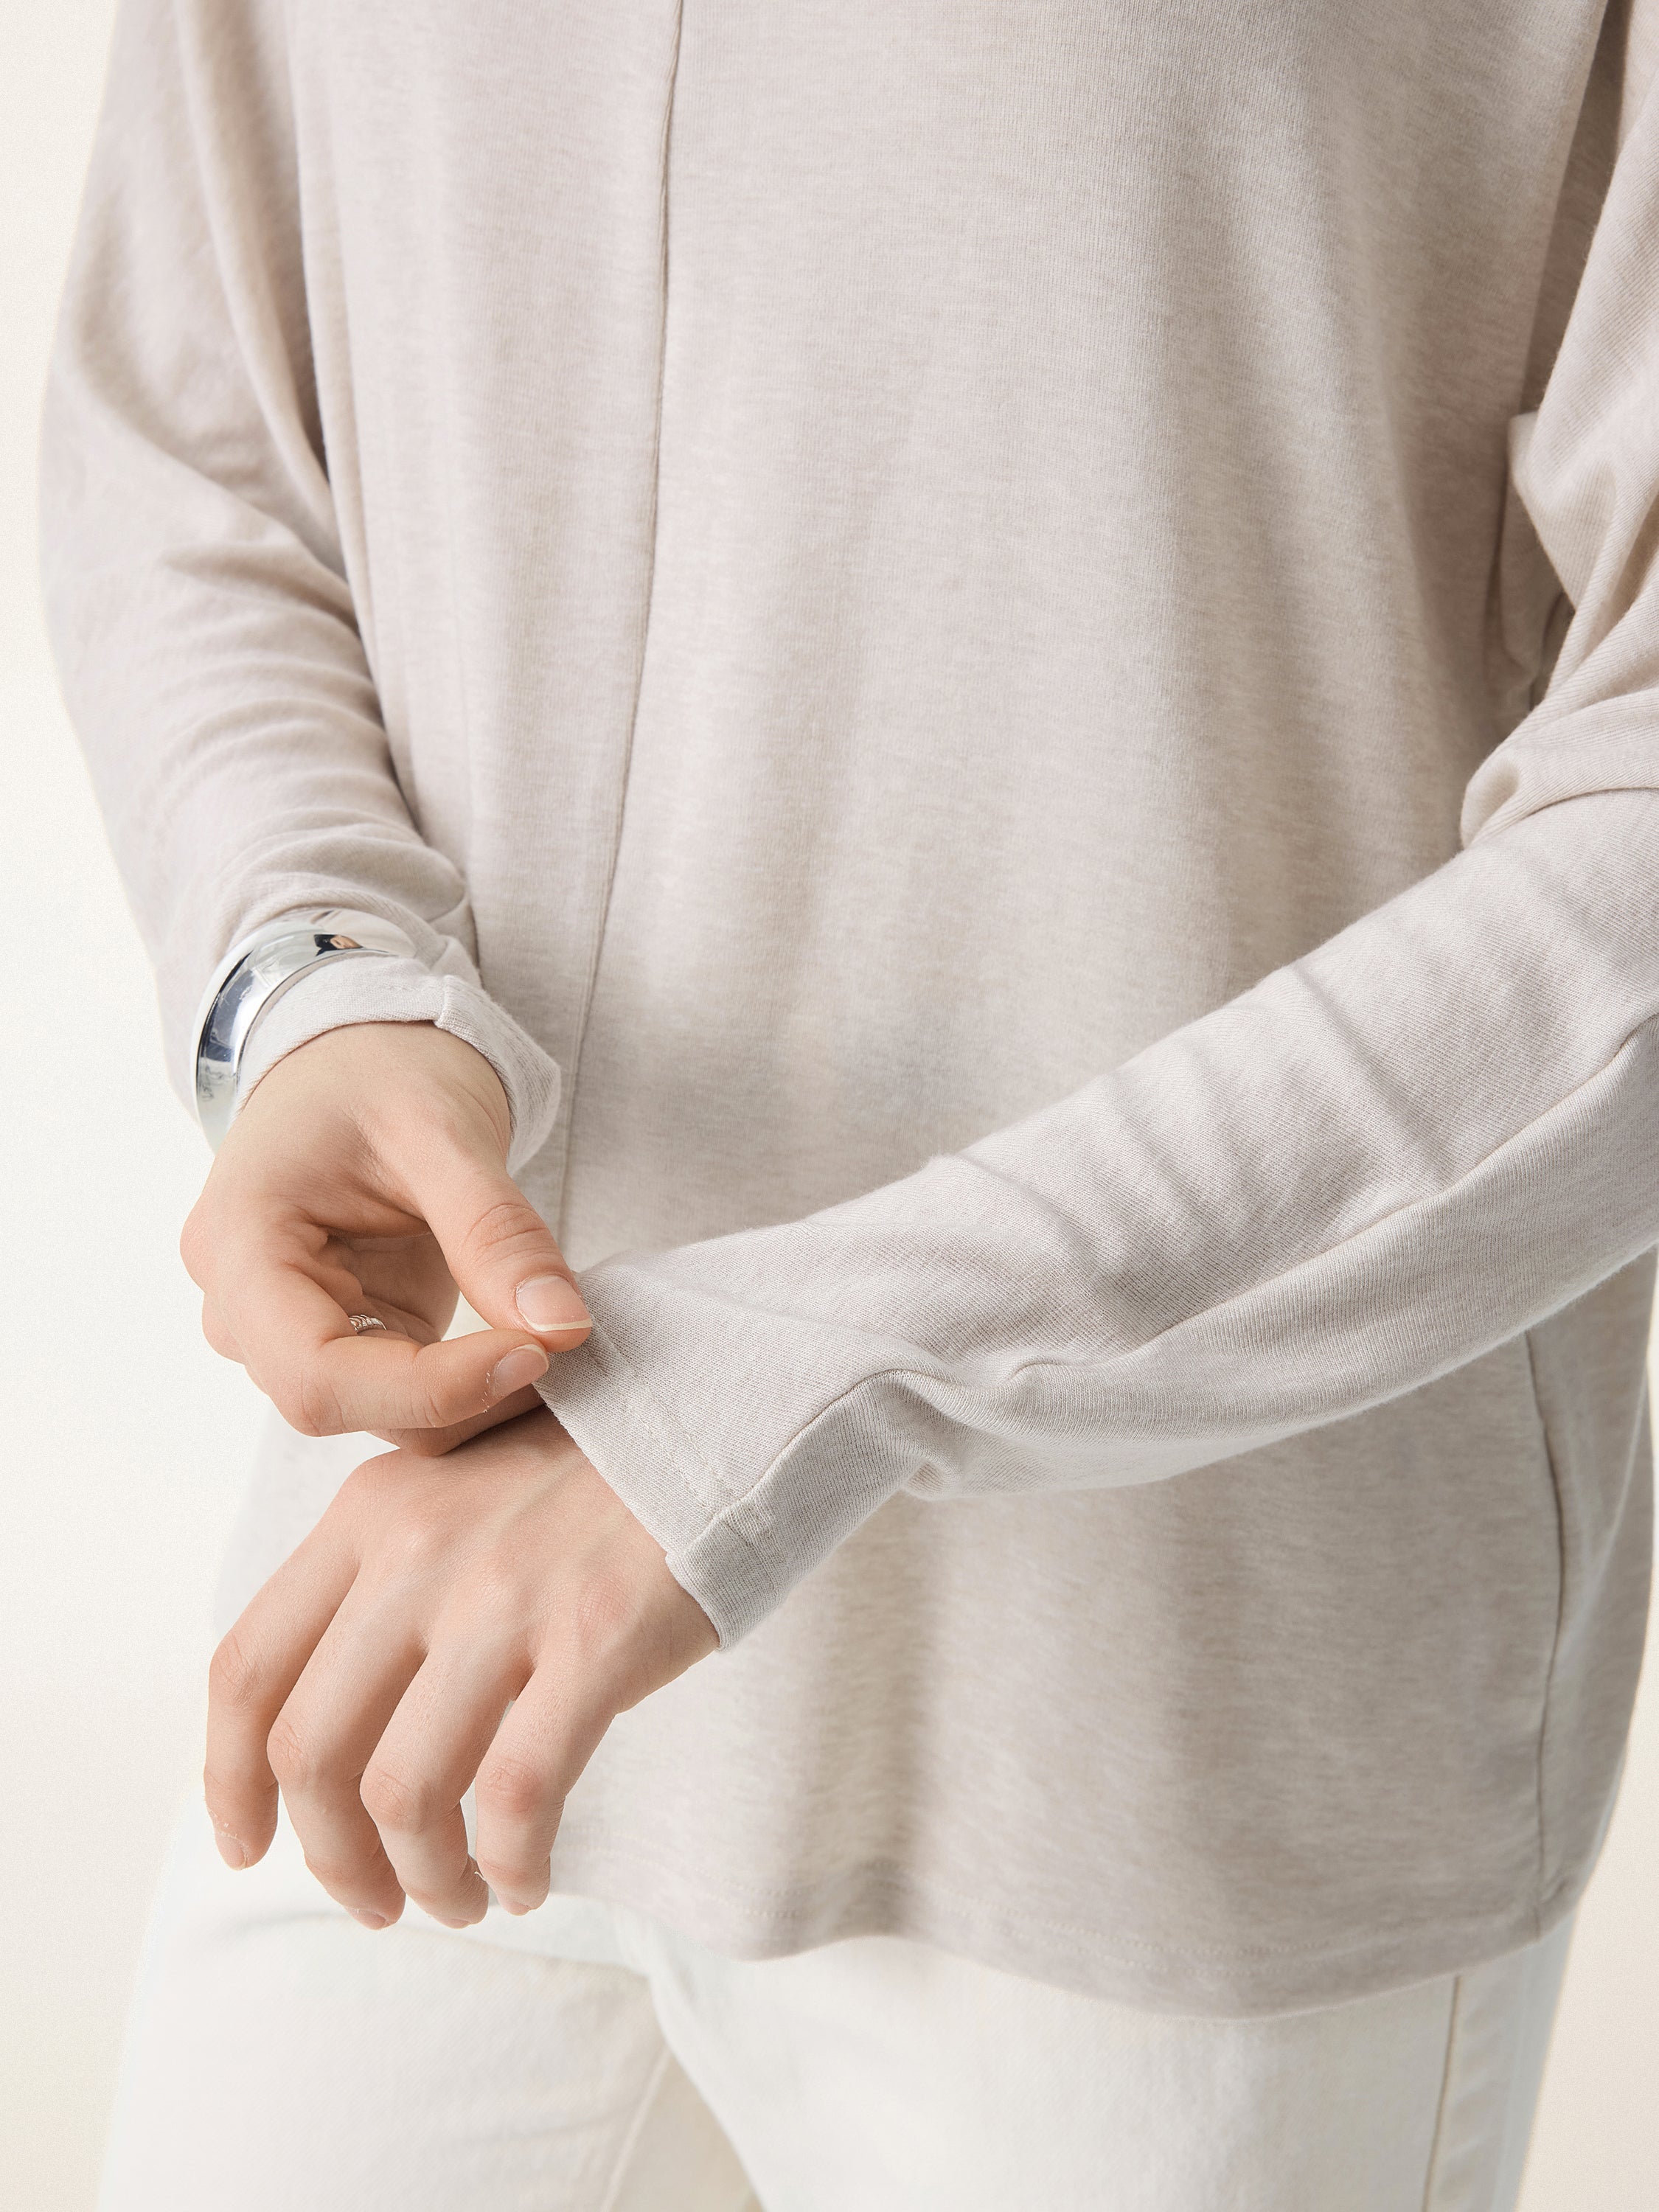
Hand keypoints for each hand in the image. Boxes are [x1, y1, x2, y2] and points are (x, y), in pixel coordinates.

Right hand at [181, 1021, 589, 1453]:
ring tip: (556, 1343)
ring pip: (374, 1411)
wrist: (359, 1048)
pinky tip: (526, 1344)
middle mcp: (241, 1302)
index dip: (429, 1388)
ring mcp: (282, 1325)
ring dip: (469, 1397)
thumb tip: (565, 1329)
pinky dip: (467, 1381)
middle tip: (564, 1352)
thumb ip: (498, 1230)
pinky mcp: (338, 1333)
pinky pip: (399, 1391)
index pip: (316, 1372)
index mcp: (240, 1242)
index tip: (536, 1354)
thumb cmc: (382, 1065)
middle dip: (456, 1398)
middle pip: (339, 1404)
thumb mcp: (445, 1127)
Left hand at [204, 1407, 717, 1924]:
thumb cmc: (596, 1473)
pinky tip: (528, 1879)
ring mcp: (506, 1595)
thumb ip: (387, 1575)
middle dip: (331, 1858)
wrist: (726, 1418)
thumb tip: (337, 1724)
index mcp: (371, 1510)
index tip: (247, 1844)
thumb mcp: (459, 1486)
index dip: (228, 1777)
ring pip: (405, 1793)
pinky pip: (519, 1795)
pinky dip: (511, 1864)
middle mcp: (419, 1549)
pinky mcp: (596, 1638)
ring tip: (458, 1900)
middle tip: (376, 1901)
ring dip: (422, 1878)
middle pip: (311, 1750)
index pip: (250, 1665)